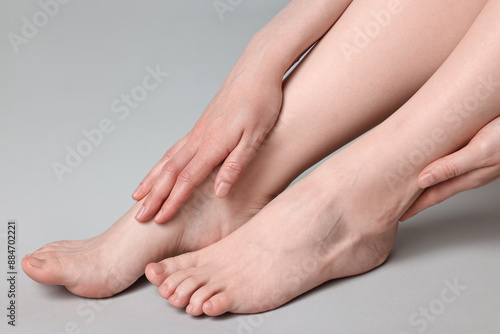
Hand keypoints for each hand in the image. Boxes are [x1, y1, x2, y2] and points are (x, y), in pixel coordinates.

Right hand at [132, 69, 282, 222]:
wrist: (256, 70)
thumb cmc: (261, 102)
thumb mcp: (255, 138)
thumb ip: (236, 165)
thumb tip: (219, 192)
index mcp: (212, 144)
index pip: (187, 179)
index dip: (173, 201)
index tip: (159, 219)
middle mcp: (199, 138)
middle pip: (170, 172)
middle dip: (154, 196)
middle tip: (139, 216)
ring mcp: (198, 131)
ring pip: (168, 159)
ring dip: (152, 179)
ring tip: (139, 195)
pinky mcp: (202, 125)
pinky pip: (176, 148)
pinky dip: (163, 162)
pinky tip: (161, 168)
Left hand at [401, 116, 499, 220]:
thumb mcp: (480, 151)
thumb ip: (452, 166)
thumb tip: (422, 181)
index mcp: (468, 177)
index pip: (434, 195)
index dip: (415, 206)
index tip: (399, 215)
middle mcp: (470, 173)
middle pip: (437, 190)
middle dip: (417, 200)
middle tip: (397, 206)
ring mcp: (476, 164)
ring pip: (444, 178)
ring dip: (426, 186)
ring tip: (409, 190)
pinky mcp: (479, 150)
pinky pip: (453, 165)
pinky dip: (437, 170)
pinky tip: (432, 167)